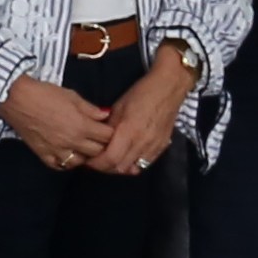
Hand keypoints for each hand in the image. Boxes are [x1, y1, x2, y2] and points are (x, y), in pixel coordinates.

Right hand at [0, 73, 110, 171]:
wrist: (18, 99)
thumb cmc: (45, 94)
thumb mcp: (72, 96)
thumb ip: (90, 109)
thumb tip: (105, 115)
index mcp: (81, 125)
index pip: (107, 136)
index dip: (110, 132)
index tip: (108, 128)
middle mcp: (72, 141)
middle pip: (97, 151)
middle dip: (102, 144)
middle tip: (99, 138)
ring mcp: (58, 151)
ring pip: (81, 162)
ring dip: (85, 155)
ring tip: (83, 146)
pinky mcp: (44, 155)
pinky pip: (61, 166)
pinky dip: (67, 162)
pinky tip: (68, 154)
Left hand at [92, 49, 193, 176]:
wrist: (168, 88)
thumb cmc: (141, 93)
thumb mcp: (118, 107)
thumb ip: (109, 127)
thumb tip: (99, 141)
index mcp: (129, 131)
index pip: (110, 159)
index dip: (97, 164)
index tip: (88, 160)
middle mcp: (142, 143)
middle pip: (120, 168)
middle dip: (105, 167)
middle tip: (97, 161)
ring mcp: (154, 147)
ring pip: (133, 169)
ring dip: (119, 168)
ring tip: (112, 160)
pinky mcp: (162, 147)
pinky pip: (145, 164)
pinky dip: (133, 165)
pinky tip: (127, 157)